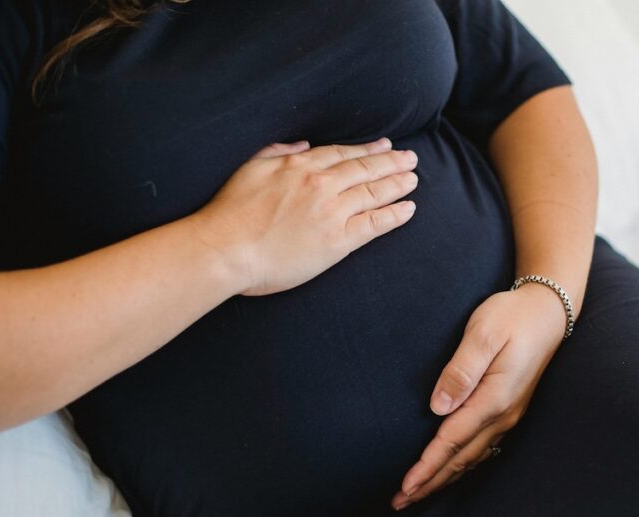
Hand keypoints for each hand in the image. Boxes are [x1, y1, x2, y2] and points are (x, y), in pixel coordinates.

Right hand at [193, 137, 419, 295]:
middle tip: (410, 158)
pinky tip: (408, 209)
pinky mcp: (337, 241)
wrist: (225, 248)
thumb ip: (277, 153)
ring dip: (397, 184)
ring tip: (413, 180)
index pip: (343, 154)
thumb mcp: (250, 168)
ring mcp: (332, 212)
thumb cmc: (230, 213)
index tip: (384, 145)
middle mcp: (321, 185)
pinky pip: (374, 224)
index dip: (367, 150)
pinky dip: (394, 215)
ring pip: (374, 193)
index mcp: (300, 166)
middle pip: (365, 169)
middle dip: (391, 162)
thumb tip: (302, 146)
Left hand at [391, 284, 567, 509]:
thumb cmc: (511, 317)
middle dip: (429, 483)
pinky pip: (480, 449)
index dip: (427, 467)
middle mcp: (503, 415)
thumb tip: (437, 407)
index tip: (405, 487)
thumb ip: (461, 370)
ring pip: (471, 458)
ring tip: (416, 494)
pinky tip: (448, 472)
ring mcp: (507, 416)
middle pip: (460, 459)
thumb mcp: (483, 334)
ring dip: (443, 478)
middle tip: (399, 502)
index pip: (452, 441)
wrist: (547, 313)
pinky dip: (460, 466)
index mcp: (494, 399)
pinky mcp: (507, 411)